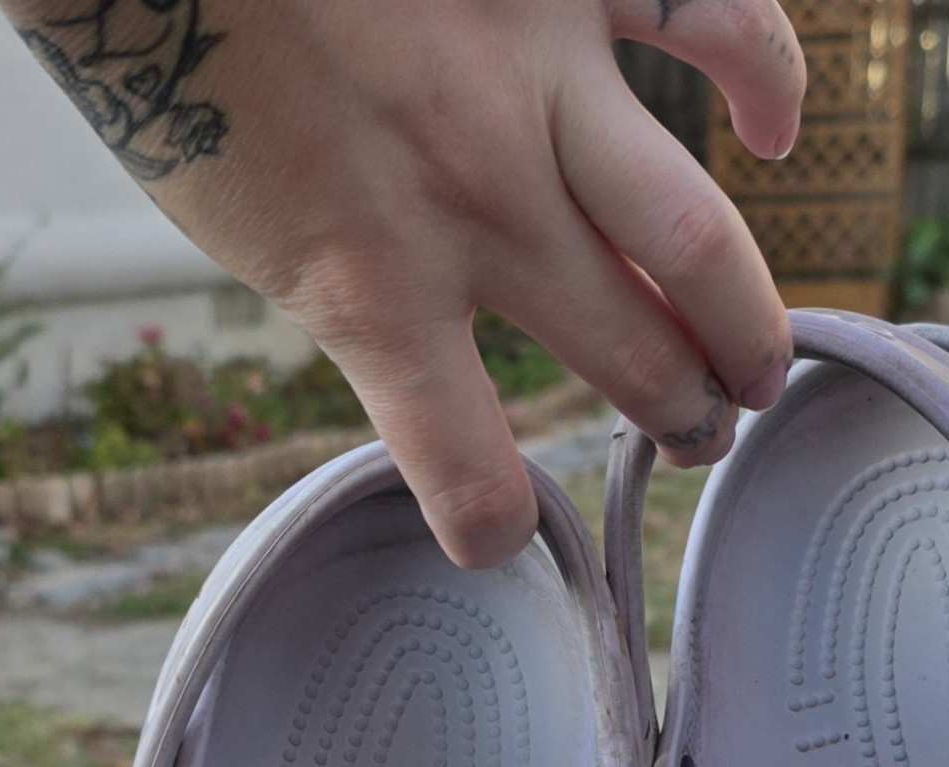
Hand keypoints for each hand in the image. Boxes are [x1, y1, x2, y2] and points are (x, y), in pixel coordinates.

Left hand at [0, 0, 803, 565]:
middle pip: (631, 358)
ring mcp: (536, 87)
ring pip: (692, 240)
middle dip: (684, 421)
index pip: (467, 467)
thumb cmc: (176, 55)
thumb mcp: (245, 227)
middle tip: (701, 437)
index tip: (498, 534)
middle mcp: (476, 206)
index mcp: (372, 288)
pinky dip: (763, 77)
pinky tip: (773, 132)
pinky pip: (710, 18)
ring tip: (762, 369)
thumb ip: (354, 292)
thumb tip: (423, 339)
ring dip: (745, 324)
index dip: (489, 523)